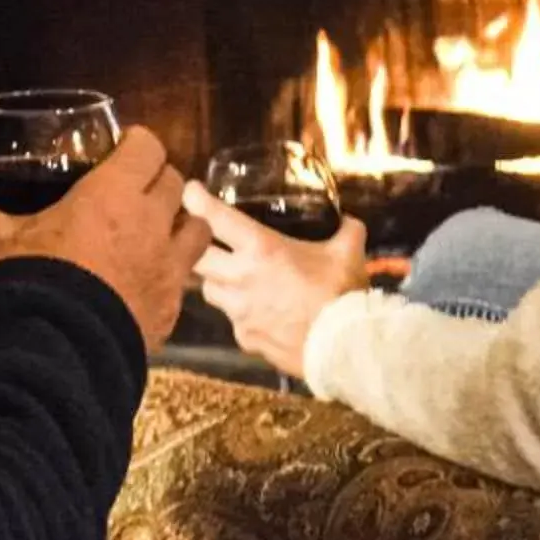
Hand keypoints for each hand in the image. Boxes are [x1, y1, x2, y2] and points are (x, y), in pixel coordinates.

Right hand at [0, 127, 210, 351]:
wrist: (55, 355)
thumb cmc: (27, 284)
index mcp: (112, 195)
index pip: (147, 146)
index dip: (137, 144)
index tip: (123, 149)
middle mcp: (151, 224)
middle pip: (175, 182)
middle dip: (158, 180)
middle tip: (134, 189)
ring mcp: (168, 268)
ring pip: (197, 228)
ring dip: (180, 222)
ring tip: (156, 230)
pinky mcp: (172, 308)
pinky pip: (186, 278)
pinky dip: (174, 271)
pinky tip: (149, 278)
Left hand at [184, 182, 368, 378]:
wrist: (344, 348)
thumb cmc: (342, 294)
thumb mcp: (348, 254)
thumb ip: (346, 231)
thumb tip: (349, 220)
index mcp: (261, 249)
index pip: (215, 217)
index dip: (196, 200)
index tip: (190, 192)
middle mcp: (240, 278)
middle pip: (196, 257)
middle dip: (196, 246)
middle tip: (206, 240)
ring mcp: (239, 312)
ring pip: (209, 290)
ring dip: (217, 281)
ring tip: (233, 277)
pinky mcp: (244, 338)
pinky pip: (233, 321)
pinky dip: (241, 314)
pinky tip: (259, 313)